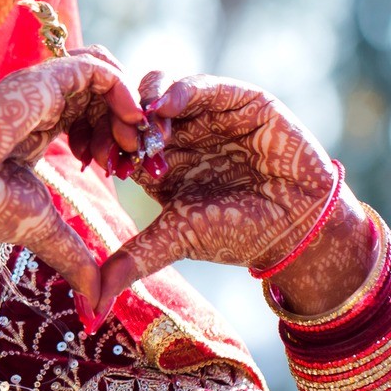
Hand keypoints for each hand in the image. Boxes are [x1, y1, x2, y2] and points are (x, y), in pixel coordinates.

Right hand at [0, 52, 145, 307]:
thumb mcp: (43, 230)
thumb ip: (74, 257)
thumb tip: (97, 305)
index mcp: (38, 130)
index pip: (90, 117)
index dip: (116, 140)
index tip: (122, 173)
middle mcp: (41, 105)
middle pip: (102, 95)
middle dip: (130, 123)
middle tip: (138, 157)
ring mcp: (41, 89)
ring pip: (103, 74)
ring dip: (129, 105)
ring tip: (135, 141)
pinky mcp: (42, 80)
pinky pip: (96, 67)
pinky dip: (122, 89)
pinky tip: (130, 121)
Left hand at [89, 71, 342, 309]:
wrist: (298, 227)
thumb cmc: (239, 232)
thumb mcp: (177, 239)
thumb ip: (134, 259)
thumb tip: (93, 305)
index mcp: (157, 160)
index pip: (117, 137)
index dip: (102, 142)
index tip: (97, 160)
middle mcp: (179, 132)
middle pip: (133, 106)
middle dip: (120, 119)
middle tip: (119, 141)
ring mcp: (207, 112)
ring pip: (162, 88)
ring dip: (146, 102)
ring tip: (144, 126)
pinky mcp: (239, 99)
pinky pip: (203, 86)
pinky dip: (179, 90)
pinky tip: (164, 106)